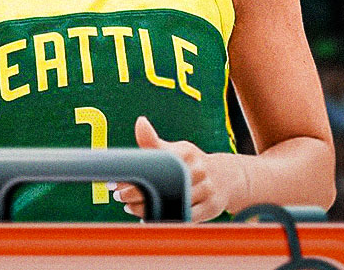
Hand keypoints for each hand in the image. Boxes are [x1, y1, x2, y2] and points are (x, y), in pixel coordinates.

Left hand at [110, 116, 231, 221]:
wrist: (226, 178)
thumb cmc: (192, 163)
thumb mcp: (176, 149)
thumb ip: (153, 141)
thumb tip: (140, 122)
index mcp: (186, 153)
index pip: (154, 164)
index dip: (133, 177)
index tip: (117, 182)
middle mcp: (198, 170)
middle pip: (160, 187)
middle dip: (135, 195)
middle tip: (120, 196)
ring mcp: (206, 190)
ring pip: (169, 205)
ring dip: (146, 210)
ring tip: (131, 207)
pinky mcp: (210, 207)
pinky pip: (183, 217)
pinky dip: (164, 219)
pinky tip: (150, 217)